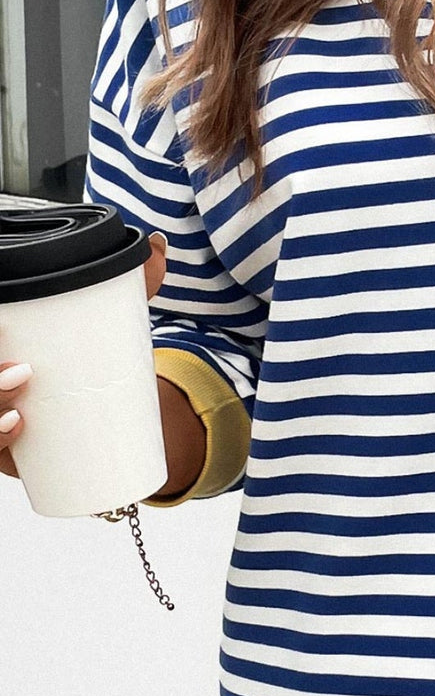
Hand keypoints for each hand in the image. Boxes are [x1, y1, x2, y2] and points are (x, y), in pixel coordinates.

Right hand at [0, 231, 167, 480]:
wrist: (120, 417)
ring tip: (20, 412)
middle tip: (23, 373)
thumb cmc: (101, 360)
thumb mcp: (115, 322)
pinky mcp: (14, 450)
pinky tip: (16, 430)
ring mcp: (2, 415)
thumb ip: (136, 285)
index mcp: (11, 347)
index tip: (3, 336)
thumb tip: (158, 245)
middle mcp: (2, 382)